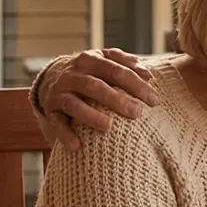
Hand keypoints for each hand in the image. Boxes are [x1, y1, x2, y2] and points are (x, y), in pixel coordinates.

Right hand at [36, 49, 158, 149]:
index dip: (136, 85)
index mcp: (91, 60)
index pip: (116, 71)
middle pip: (96, 86)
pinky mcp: (51, 110)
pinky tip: (77, 146)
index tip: (154, 101)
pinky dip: (65, 135)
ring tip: (109, 127)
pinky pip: (57, 123)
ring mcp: (60, 92)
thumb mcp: (105, 60)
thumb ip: (126, 63)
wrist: (52, 77)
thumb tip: (149, 76)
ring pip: (74, 104)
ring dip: (91, 116)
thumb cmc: (90, 71)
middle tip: (137, 113)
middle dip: (117, 100)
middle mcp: (73, 75)